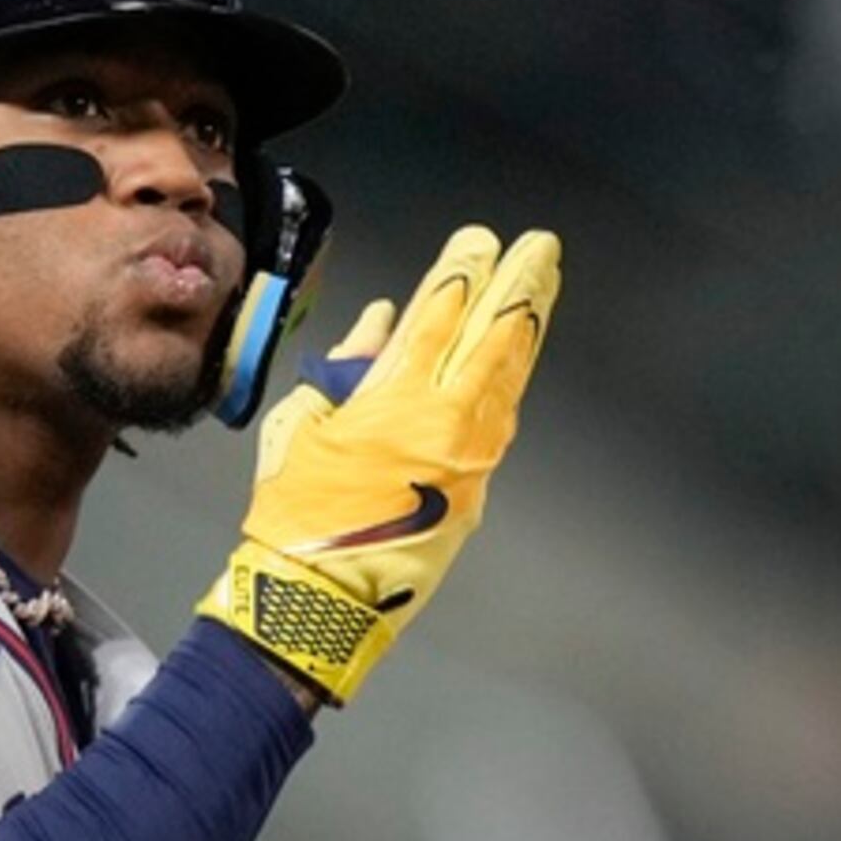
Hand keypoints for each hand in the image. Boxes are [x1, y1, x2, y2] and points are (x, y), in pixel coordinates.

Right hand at [195, 223, 558, 702]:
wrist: (319, 600)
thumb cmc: (296, 516)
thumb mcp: (301, 426)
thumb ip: (346, 369)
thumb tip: (379, 323)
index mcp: (394, 397)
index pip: (440, 314)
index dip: (462, 271)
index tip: (480, 240)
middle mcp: (444, 420)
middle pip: (493, 336)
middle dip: (518, 285)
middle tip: (541, 248)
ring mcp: (469, 456)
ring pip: (508, 376)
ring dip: (528, 327)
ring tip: (544, 288)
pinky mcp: (476, 490)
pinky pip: (502, 418)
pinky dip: (512, 380)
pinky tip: (519, 359)